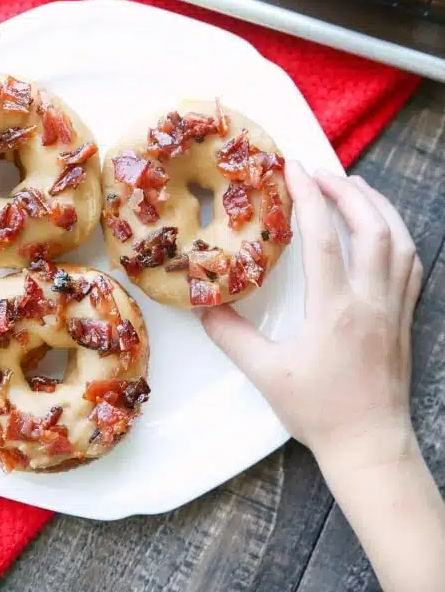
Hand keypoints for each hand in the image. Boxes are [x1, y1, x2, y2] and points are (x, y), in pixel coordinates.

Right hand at [202, 161, 422, 470]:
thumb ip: (231, 336)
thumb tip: (202, 306)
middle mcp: (370, 300)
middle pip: (371, 227)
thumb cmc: (319, 412)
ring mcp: (393, 307)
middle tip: (321, 172)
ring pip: (399, 240)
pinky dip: (398, 235)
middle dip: (347, 190)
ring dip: (377, 205)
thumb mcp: (266, 375)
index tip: (294, 168)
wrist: (370, 445)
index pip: (323, 238)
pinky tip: (383, 229)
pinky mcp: (404, 317)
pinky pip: (412, 265)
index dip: (308, 196)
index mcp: (334, 309)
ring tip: (353, 187)